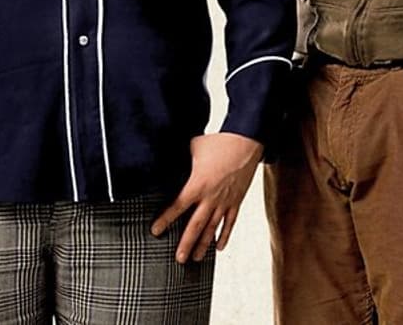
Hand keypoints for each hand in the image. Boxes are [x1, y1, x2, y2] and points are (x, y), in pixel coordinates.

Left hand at [151, 132, 262, 262]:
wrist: (247, 142)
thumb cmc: (218, 143)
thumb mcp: (193, 147)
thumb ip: (181, 158)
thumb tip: (164, 156)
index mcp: (197, 184)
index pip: (178, 206)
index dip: (165, 219)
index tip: (155, 231)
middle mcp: (211, 197)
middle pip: (196, 225)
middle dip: (186, 243)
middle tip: (179, 259)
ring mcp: (225, 201)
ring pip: (213, 228)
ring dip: (203, 244)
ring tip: (195, 258)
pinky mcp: (236, 201)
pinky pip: (230, 222)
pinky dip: (224, 235)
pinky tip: (218, 248)